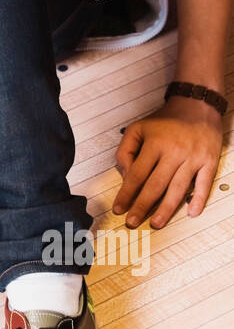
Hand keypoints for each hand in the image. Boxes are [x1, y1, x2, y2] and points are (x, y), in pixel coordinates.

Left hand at [112, 98, 222, 228]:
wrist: (197, 106)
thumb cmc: (166, 120)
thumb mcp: (138, 128)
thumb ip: (126, 150)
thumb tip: (125, 176)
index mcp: (155, 143)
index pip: (137, 174)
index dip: (126, 193)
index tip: (119, 208)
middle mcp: (174, 152)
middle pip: (155, 185)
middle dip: (142, 206)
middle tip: (133, 223)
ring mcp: (193, 158)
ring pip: (177, 189)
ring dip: (166, 209)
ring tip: (156, 223)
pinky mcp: (209, 161)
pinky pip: (203, 184)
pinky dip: (198, 199)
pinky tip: (191, 213)